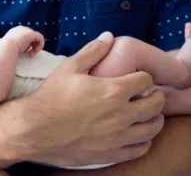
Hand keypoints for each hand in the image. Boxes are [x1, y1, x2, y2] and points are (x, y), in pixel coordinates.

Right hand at [0, 32, 164, 166]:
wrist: (33, 130)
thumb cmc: (50, 97)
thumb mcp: (70, 68)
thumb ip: (93, 51)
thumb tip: (109, 36)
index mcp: (113, 90)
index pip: (146, 80)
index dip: (144, 76)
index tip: (138, 78)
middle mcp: (120, 114)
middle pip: (156, 104)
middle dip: (155, 96)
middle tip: (147, 94)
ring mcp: (117, 137)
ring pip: (152, 128)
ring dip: (153, 118)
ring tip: (145, 114)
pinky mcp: (111, 154)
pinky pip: (140, 148)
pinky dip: (143, 140)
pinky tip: (136, 134)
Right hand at [3, 26, 44, 56]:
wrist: (6, 48)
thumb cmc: (6, 50)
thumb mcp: (11, 47)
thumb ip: (17, 46)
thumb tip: (22, 50)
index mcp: (14, 31)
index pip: (24, 36)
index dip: (26, 45)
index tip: (25, 53)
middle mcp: (20, 29)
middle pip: (31, 36)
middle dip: (31, 46)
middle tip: (29, 54)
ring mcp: (26, 30)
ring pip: (36, 37)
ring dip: (36, 47)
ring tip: (31, 54)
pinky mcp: (32, 33)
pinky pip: (40, 38)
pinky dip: (40, 45)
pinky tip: (36, 51)